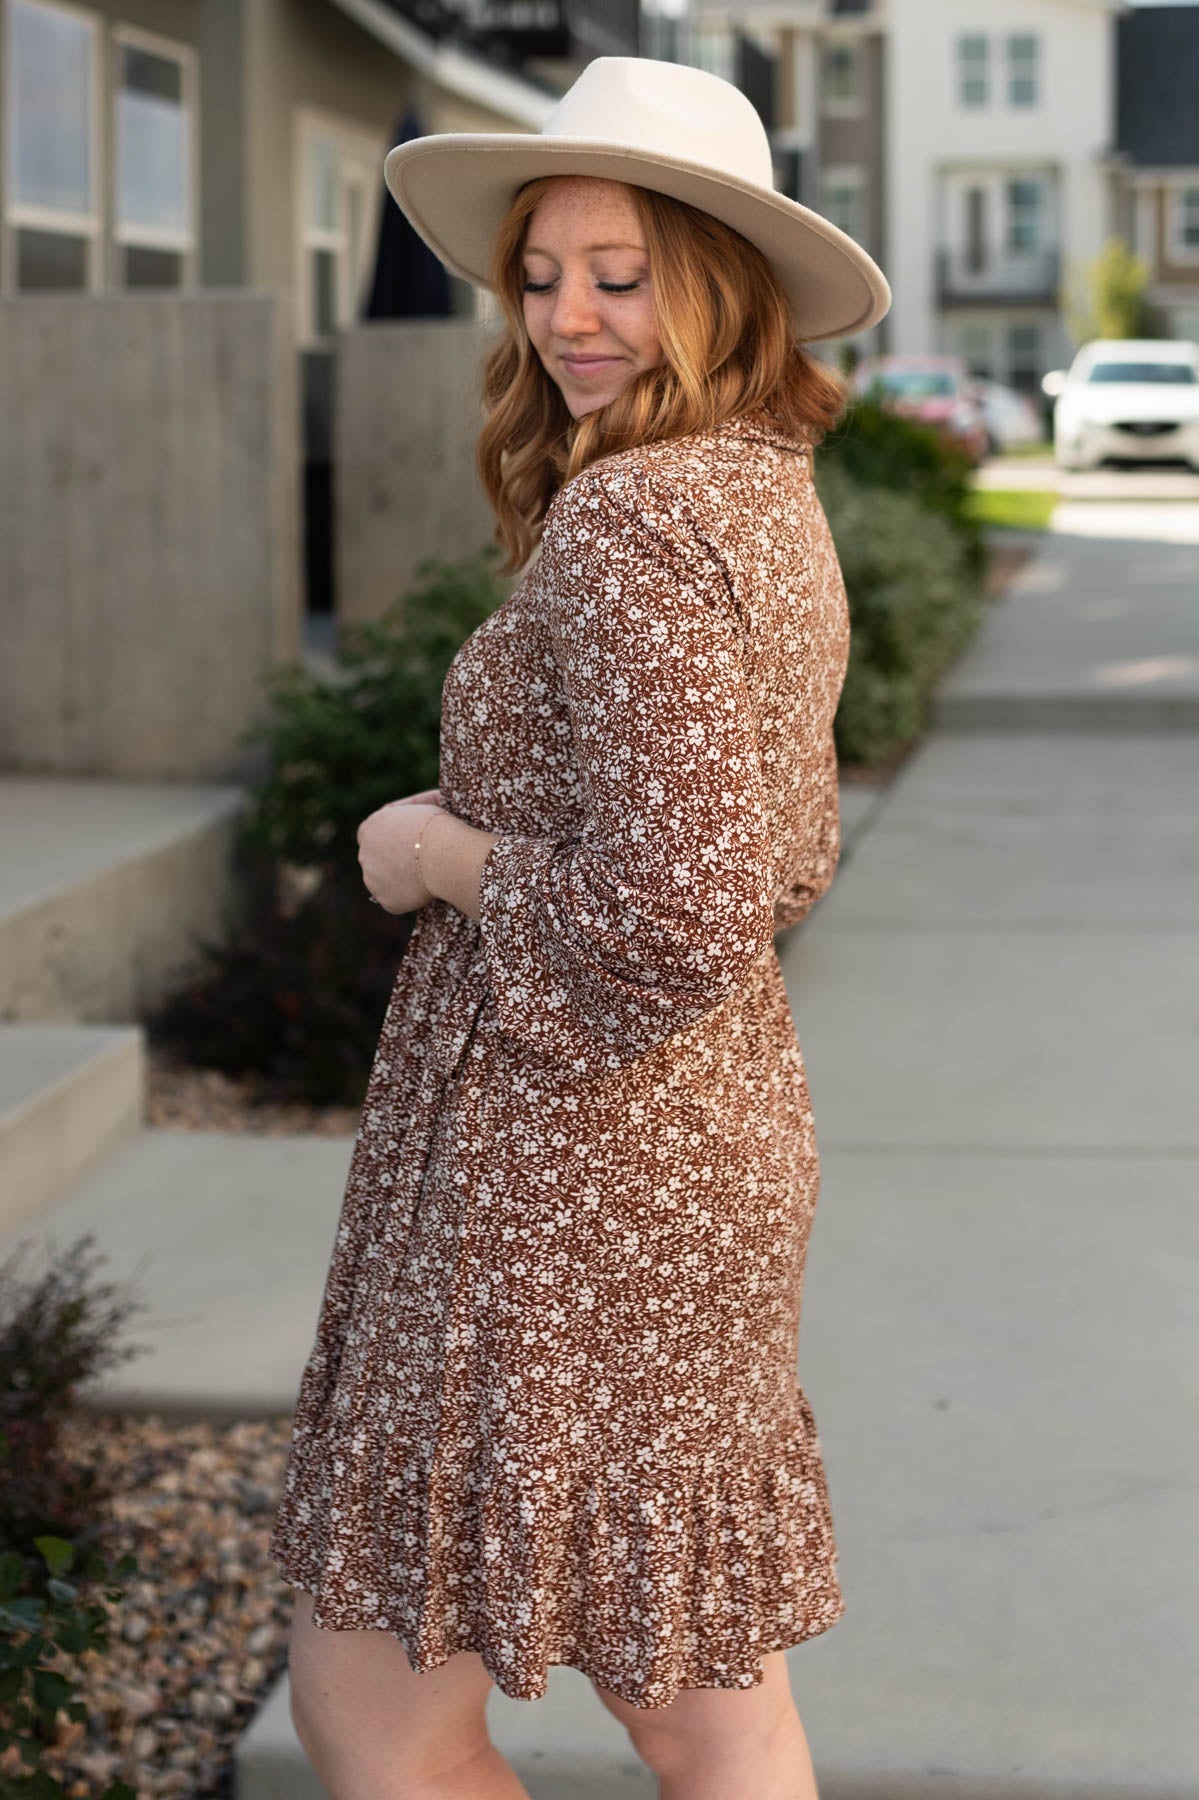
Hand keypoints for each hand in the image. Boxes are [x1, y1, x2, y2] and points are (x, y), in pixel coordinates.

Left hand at [356, 799, 443, 913]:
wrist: (445, 854)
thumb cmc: (439, 827)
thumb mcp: (422, 809)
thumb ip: (409, 813)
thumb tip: (410, 819)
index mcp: (370, 827)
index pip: (369, 835)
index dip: (386, 841)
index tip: (403, 845)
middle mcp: (364, 852)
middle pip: (372, 860)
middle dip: (388, 863)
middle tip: (414, 865)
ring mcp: (371, 879)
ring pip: (381, 882)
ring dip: (395, 881)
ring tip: (422, 878)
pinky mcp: (385, 899)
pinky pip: (395, 900)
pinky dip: (407, 898)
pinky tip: (423, 891)